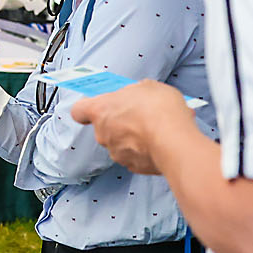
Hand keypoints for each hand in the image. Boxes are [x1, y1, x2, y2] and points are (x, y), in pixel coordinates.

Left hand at [70, 80, 193, 174]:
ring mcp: (116, 152)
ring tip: (155, 128)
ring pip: (121, 142)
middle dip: (120, 121)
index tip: (97, 105)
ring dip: (134, 136)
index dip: (87, 108)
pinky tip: (160, 141)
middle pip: (104, 126)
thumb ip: (134, 91)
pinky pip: (135, 156)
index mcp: (100, 110)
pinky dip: (145, 150)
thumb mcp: (147, 86)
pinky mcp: (132, 166)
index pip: (79, 110)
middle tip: (140, 114)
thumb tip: (137, 94)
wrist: (174, 140)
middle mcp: (102, 134)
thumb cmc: (158, 110)